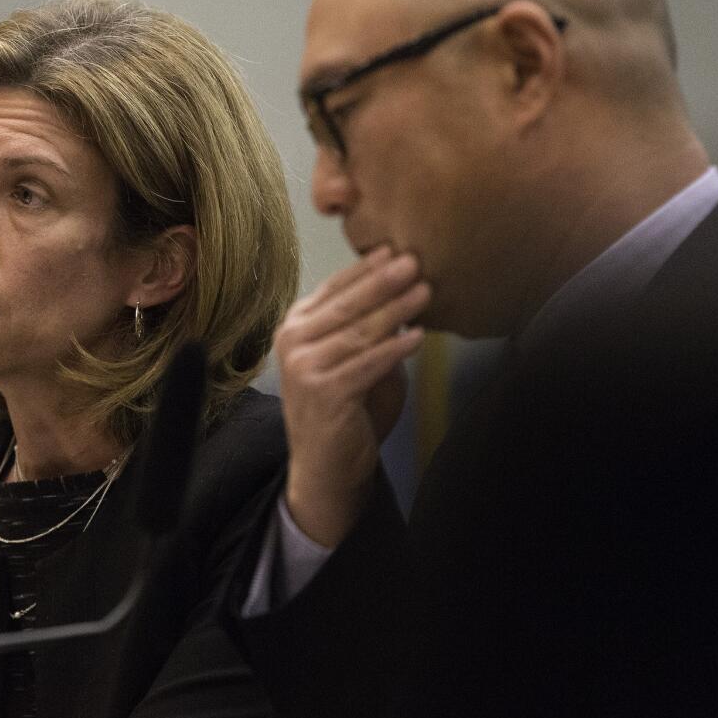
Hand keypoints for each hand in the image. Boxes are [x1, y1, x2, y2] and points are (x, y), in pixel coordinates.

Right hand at [276, 248, 429, 546]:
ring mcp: (304, 367)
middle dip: (383, 281)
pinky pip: (367, 364)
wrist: (326, 468)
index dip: (366, 269)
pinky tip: (417, 336)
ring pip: (358, 331)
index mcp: (295, 328)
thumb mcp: (354, 360)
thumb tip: (404, 292)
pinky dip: (395, 349)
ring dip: (395, 309)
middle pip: (346, 305)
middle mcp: (292, 342)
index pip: (334, 289)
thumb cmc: (346, 410)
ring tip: (425, 291)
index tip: (394, 248)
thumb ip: (369, 330)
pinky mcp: (323, 392)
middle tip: (414, 260)